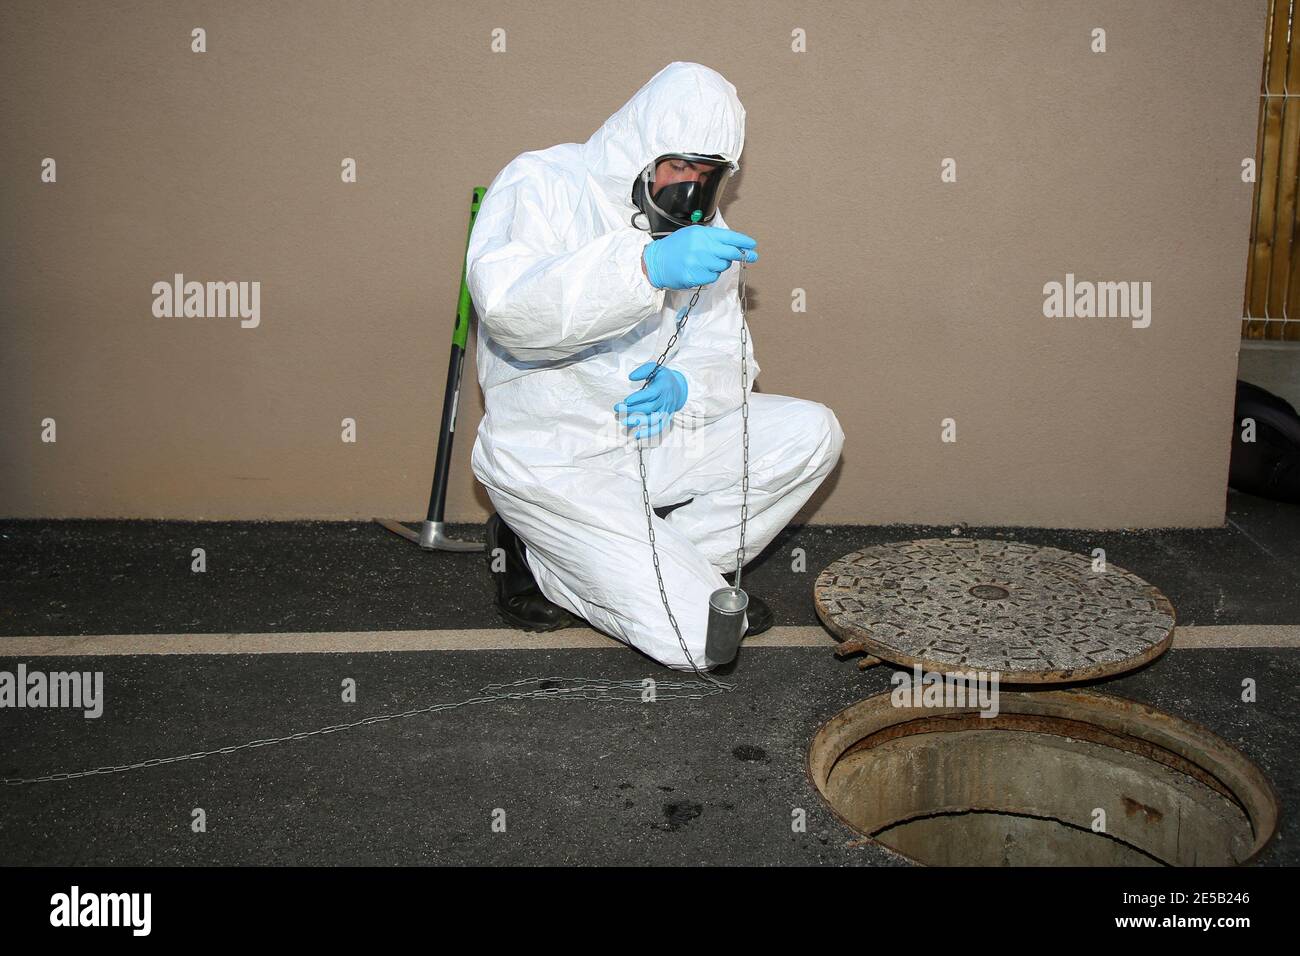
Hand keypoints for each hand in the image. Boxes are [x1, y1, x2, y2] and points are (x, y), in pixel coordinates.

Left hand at [614, 362, 688, 438]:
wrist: (678, 388)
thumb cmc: (663, 378)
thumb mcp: (655, 368)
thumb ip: (643, 370)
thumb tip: (631, 377)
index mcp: (663, 387)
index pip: (651, 394)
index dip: (638, 398)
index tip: (626, 400)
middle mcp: (666, 400)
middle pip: (650, 407)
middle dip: (632, 409)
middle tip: (618, 409)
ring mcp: (666, 410)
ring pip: (654, 419)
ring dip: (639, 422)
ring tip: (624, 421)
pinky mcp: (666, 418)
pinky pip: (659, 428)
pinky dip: (648, 433)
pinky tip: (637, 435)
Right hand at [642, 226, 757, 289]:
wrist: (657, 261)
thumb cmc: (676, 247)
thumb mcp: (692, 235)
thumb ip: (711, 238)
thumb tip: (733, 245)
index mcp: (702, 234)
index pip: (728, 237)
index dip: (743, 242)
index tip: (752, 245)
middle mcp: (701, 247)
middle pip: (730, 253)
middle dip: (742, 255)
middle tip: (751, 256)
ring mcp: (699, 263)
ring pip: (722, 266)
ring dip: (720, 265)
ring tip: (706, 262)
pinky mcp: (695, 276)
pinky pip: (713, 277)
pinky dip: (710, 275)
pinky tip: (700, 270)